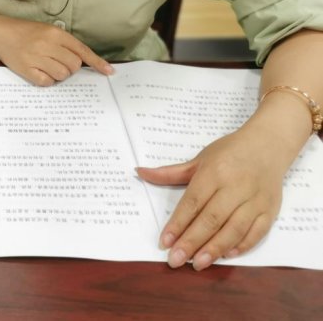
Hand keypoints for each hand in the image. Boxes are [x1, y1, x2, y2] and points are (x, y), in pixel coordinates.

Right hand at [0, 16, 112, 84]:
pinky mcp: (26, 69)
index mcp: (56, 33)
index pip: (82, 51)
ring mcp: (36, 57)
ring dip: (59, 74)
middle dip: (70, 68)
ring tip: (47, 66)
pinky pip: (47, 82)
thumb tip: (82, 60)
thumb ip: (64, 43)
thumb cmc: (25, 31)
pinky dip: (47, 80)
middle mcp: (47, 44)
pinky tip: (39, 72)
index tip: (109, 72)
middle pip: (74, 66)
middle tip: (58, 62)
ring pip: (62, 75)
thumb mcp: (47, 30)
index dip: (97, 63)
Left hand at [136, 126, 288, 270]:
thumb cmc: (229, 153)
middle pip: (211, 219)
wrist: (267, 145)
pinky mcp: (270, 210)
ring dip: (215, 248)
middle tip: (176, 260)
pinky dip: (242, 246)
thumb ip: (170, 172)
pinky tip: (226, 255)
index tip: (164, 242)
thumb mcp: (199, 159)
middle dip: (192, 242)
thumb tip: (139, 172)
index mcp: (214, 172)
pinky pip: (257, 232)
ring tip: (198, 264)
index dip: (177, 224)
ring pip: (234, 229)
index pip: (192, 202)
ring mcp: (255, 200)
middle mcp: (235, 187)